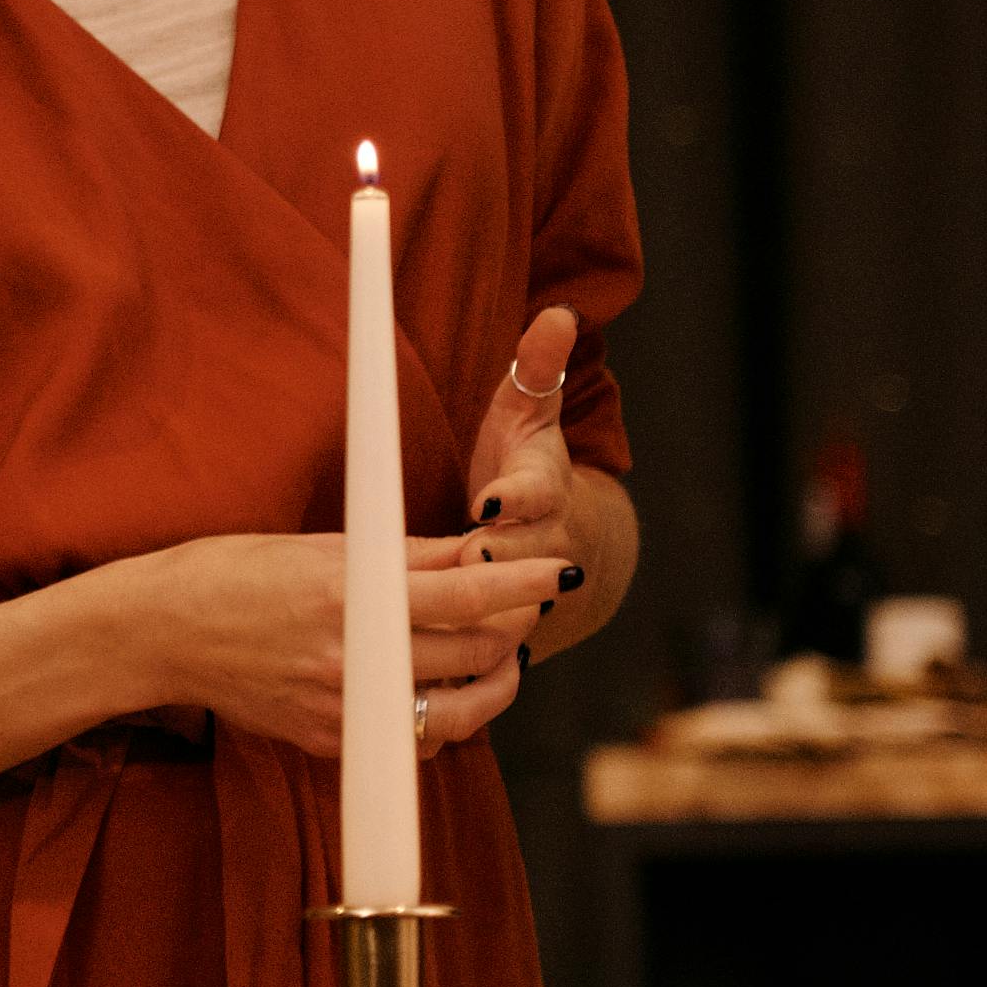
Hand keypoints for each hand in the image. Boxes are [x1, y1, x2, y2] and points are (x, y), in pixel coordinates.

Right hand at [104, 532, 572, 755]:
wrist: (158, 634)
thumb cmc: (230, 574)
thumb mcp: (320, 549)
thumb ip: (406, 556)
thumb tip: (478, 549)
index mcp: (350, 597)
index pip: (470, 595)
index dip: (526, 583)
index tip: (561, 571)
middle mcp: (354, 660)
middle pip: (478, 655)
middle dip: (513, 628)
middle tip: (519, 605)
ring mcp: (344, 710)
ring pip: (462, 712)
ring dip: (493, 683)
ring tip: (495, 656)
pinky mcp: (330, 741)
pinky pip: (414, 740)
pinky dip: (439, 715)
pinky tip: (434, 689)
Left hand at [466, 306, 581, 652]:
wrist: (552, 541)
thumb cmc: (524, 468)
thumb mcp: (529, 415)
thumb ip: (538, 368)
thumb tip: (559, 313)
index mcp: (546, 495)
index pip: (537, 495)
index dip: (516, 499)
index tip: (490, 500)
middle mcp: (546, 548)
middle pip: (524, 558)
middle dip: (495, 560)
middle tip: (463, 557)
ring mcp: (533, 593)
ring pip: (514, 613)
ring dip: (484, 618)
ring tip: (437, 619)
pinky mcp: (509, 628)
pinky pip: (492, 652)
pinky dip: (470, 663)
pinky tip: (426, 673)